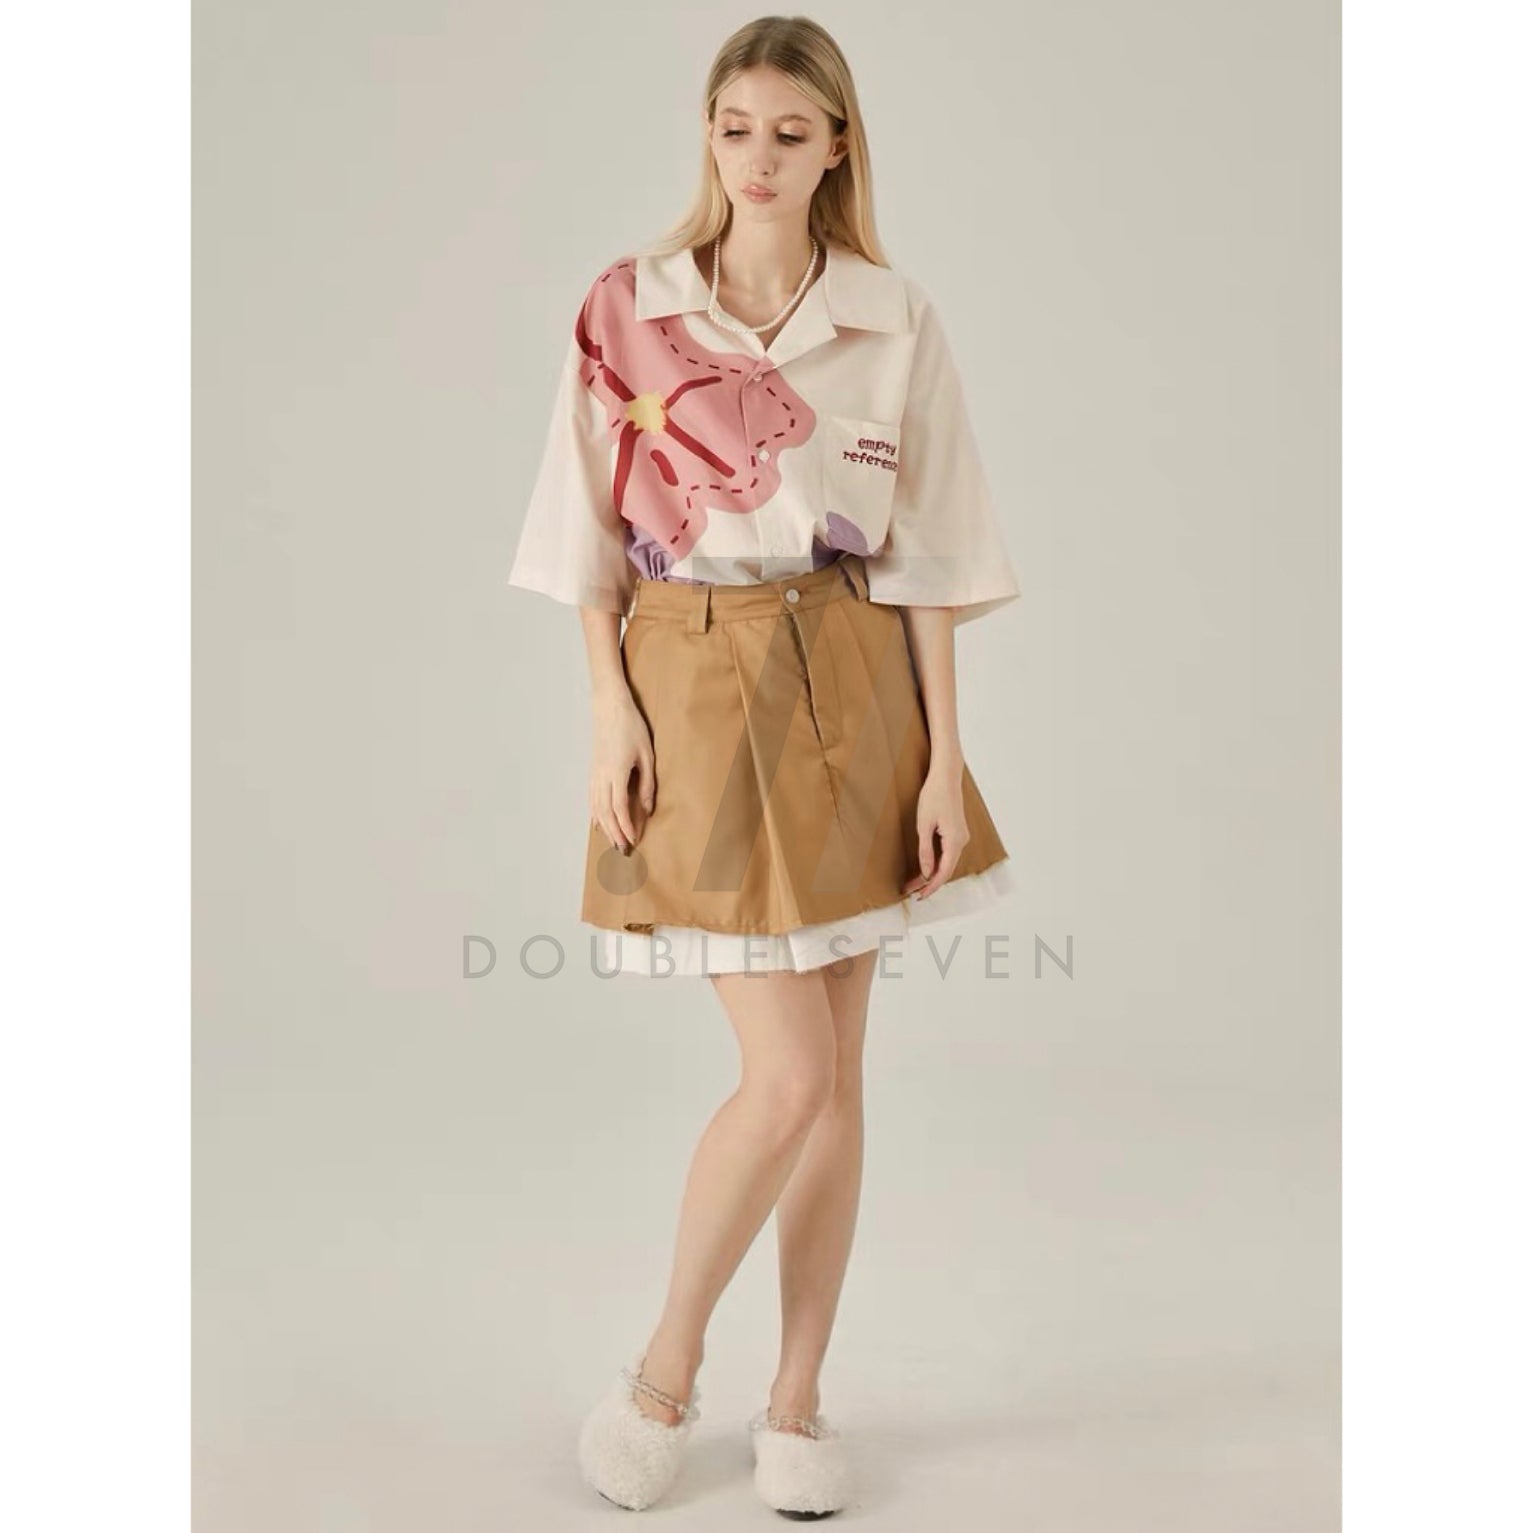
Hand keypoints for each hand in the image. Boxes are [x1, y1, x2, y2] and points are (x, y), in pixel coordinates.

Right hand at [590, 692, 654, 853]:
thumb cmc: (632, 727)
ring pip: (596, 808)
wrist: (609, 706)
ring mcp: (594, 774)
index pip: (619, 808)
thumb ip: (647, 783)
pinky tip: (598, 824)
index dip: (626, 826)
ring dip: (605, 827)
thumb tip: (648, 807)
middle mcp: (601, 776)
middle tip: (624, 850)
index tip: (633, 841)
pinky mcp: (592, 770)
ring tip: (613, 842)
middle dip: (615, 833)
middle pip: (605, 813)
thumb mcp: (647, 755)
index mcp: (616, 772)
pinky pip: (591, 798)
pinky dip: (594, 814)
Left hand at [902, 762, 968, 900]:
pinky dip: (936, 862)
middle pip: (946, 870)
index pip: (944, 872)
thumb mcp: (924, 825)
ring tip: (913, 882)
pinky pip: (947, 853)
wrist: (945, 776)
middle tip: (911, 891)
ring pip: (947, 862)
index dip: (931, 886)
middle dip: (928, 882)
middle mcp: (962, 841)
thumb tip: (926, 873)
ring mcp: (961, 836)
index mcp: (955, 841)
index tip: (919, 896)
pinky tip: (925, 867)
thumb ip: (925, 851)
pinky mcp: (956, 832)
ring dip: (931, 873)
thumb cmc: (933, 796)